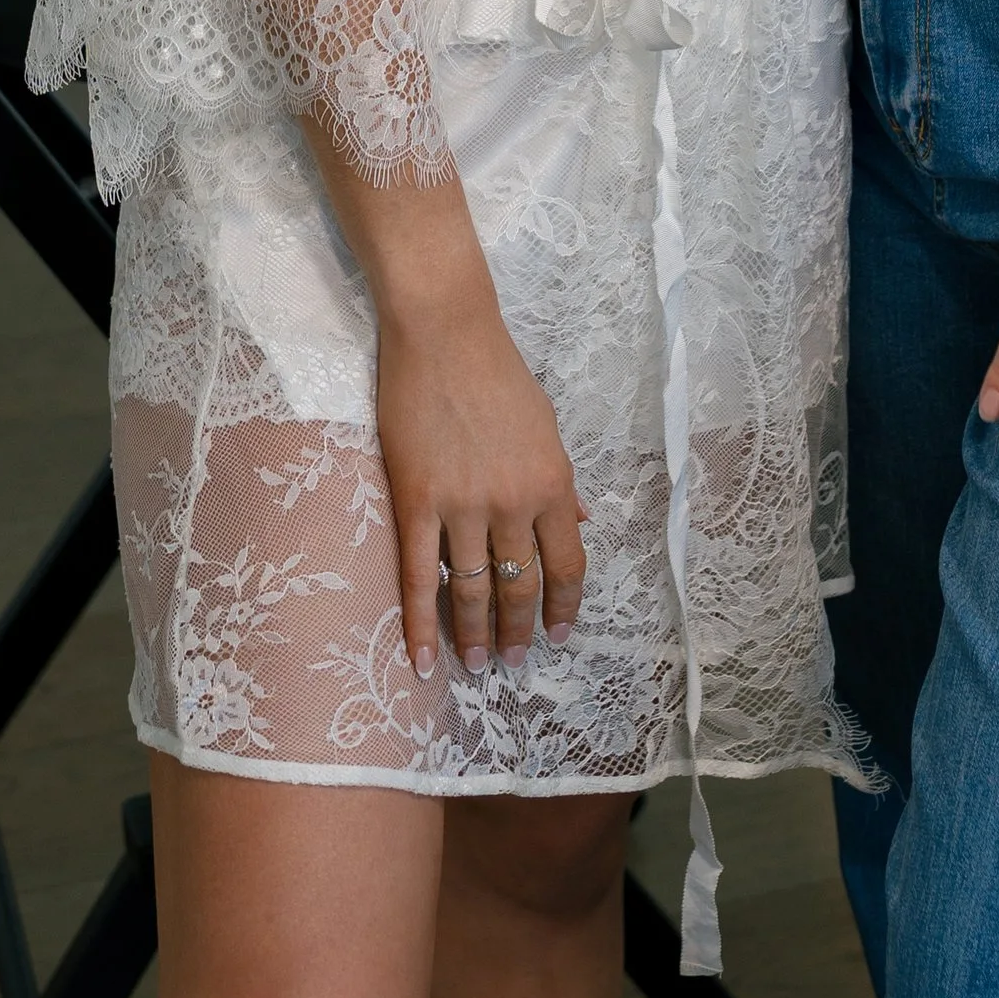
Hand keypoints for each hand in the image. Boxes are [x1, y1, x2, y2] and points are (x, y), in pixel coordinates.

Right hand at [376, 293, 587, 681]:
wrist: (445, 333)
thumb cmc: (499, 373)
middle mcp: (514, 503)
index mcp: (553, 484)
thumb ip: (561, 482)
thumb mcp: (547, 426)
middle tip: (511, 663)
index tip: (557, 635)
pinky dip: (421, 623)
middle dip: (518, 631)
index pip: (567, 565)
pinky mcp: (418, 501)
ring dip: (474, 634)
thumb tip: (580, 521)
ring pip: (472, 590)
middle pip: (521, 586)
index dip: (563, 607)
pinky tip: (422, 657)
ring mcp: (464, 505)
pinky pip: (419, 576)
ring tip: (475, 664)